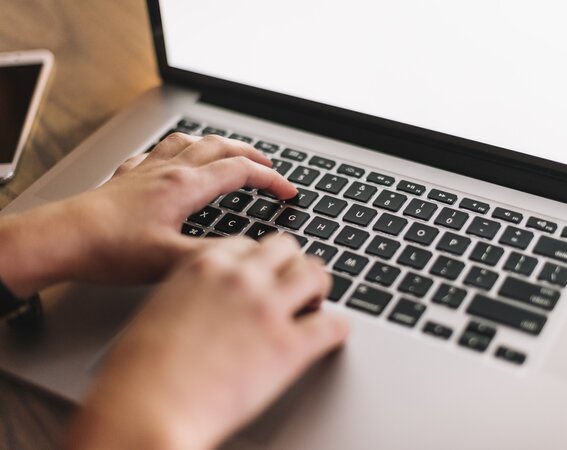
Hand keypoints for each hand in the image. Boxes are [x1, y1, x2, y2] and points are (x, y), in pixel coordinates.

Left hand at [0, 133, 296, 296]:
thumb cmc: (109, 249)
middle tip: (268, 166)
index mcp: (185, 187)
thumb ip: (214, 255)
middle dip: (251, 155)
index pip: (241, 172)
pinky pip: (159, 152)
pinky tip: (173, 159)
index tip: (288, 191)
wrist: (63, 239)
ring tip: (229, 151)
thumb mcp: (170, 260)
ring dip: (217, 145)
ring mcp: (148, 170)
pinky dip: (177, 150)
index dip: (271, 180)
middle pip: (221, 148)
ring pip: (191, 143)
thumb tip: (248, 254)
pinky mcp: (129, 177)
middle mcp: (169, 171)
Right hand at [64, 234, 349, 449]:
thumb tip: (210, 305)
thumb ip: (192, 296)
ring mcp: (268, 308)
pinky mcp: (288, 346)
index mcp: (205, 266)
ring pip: (316, 274)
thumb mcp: (161, 311)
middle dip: (292, 265)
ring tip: (314, 304)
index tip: (265, 273)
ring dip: (318, 288)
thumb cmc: (138, 371)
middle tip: (293, 286)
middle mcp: (240, 278)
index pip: (249, 243)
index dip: (261, 261)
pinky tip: (332, 335)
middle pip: (287, 248)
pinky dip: (337, 329)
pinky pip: (333, 325)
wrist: (144, 409)